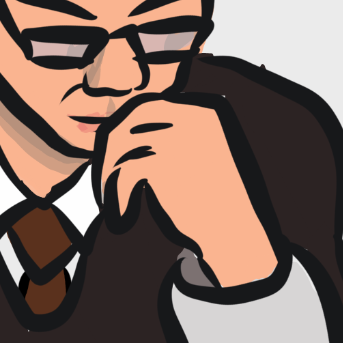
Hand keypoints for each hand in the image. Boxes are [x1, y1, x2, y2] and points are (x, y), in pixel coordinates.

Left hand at [97, 98, 277, 286]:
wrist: (238, 235)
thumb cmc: (217, 202)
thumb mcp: (198, 155)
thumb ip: (167, 136)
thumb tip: (115, 129)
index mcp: (205, 110)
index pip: (148, 107)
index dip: (124, 132)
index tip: (113, 160)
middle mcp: (193, 116)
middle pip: (129, 120)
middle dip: (110, 151)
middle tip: (104, 181)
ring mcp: (179, 137)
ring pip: (121, 146)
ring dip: (109, 176)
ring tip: (114, 201)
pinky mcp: (165, 162)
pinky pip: (123, 171)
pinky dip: (115, 195)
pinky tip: (122, 215)